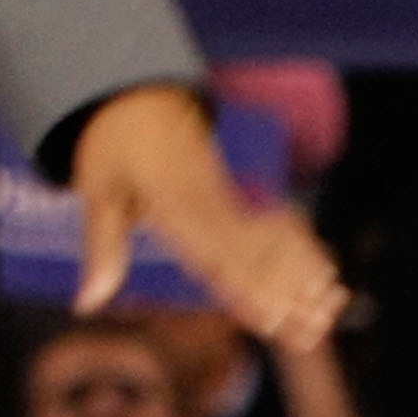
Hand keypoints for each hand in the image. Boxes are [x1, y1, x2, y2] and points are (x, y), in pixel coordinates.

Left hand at [71, 84, 346, 353]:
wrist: (133, 90)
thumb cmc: (110, 144)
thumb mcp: (97, 191)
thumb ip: (102, 249)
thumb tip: (83, 304)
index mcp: (173, 206)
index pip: (215, 256)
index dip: (244, 289)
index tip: (272, 319)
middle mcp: (207, 203)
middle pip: (252, 254)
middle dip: (285, 292)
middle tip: (318, 326)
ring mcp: (224, 194)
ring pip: (270, 238)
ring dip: (302, 271)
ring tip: (334, 301)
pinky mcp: (232, 190)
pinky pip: (271, 219)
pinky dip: (299, 243)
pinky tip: (325, 267)